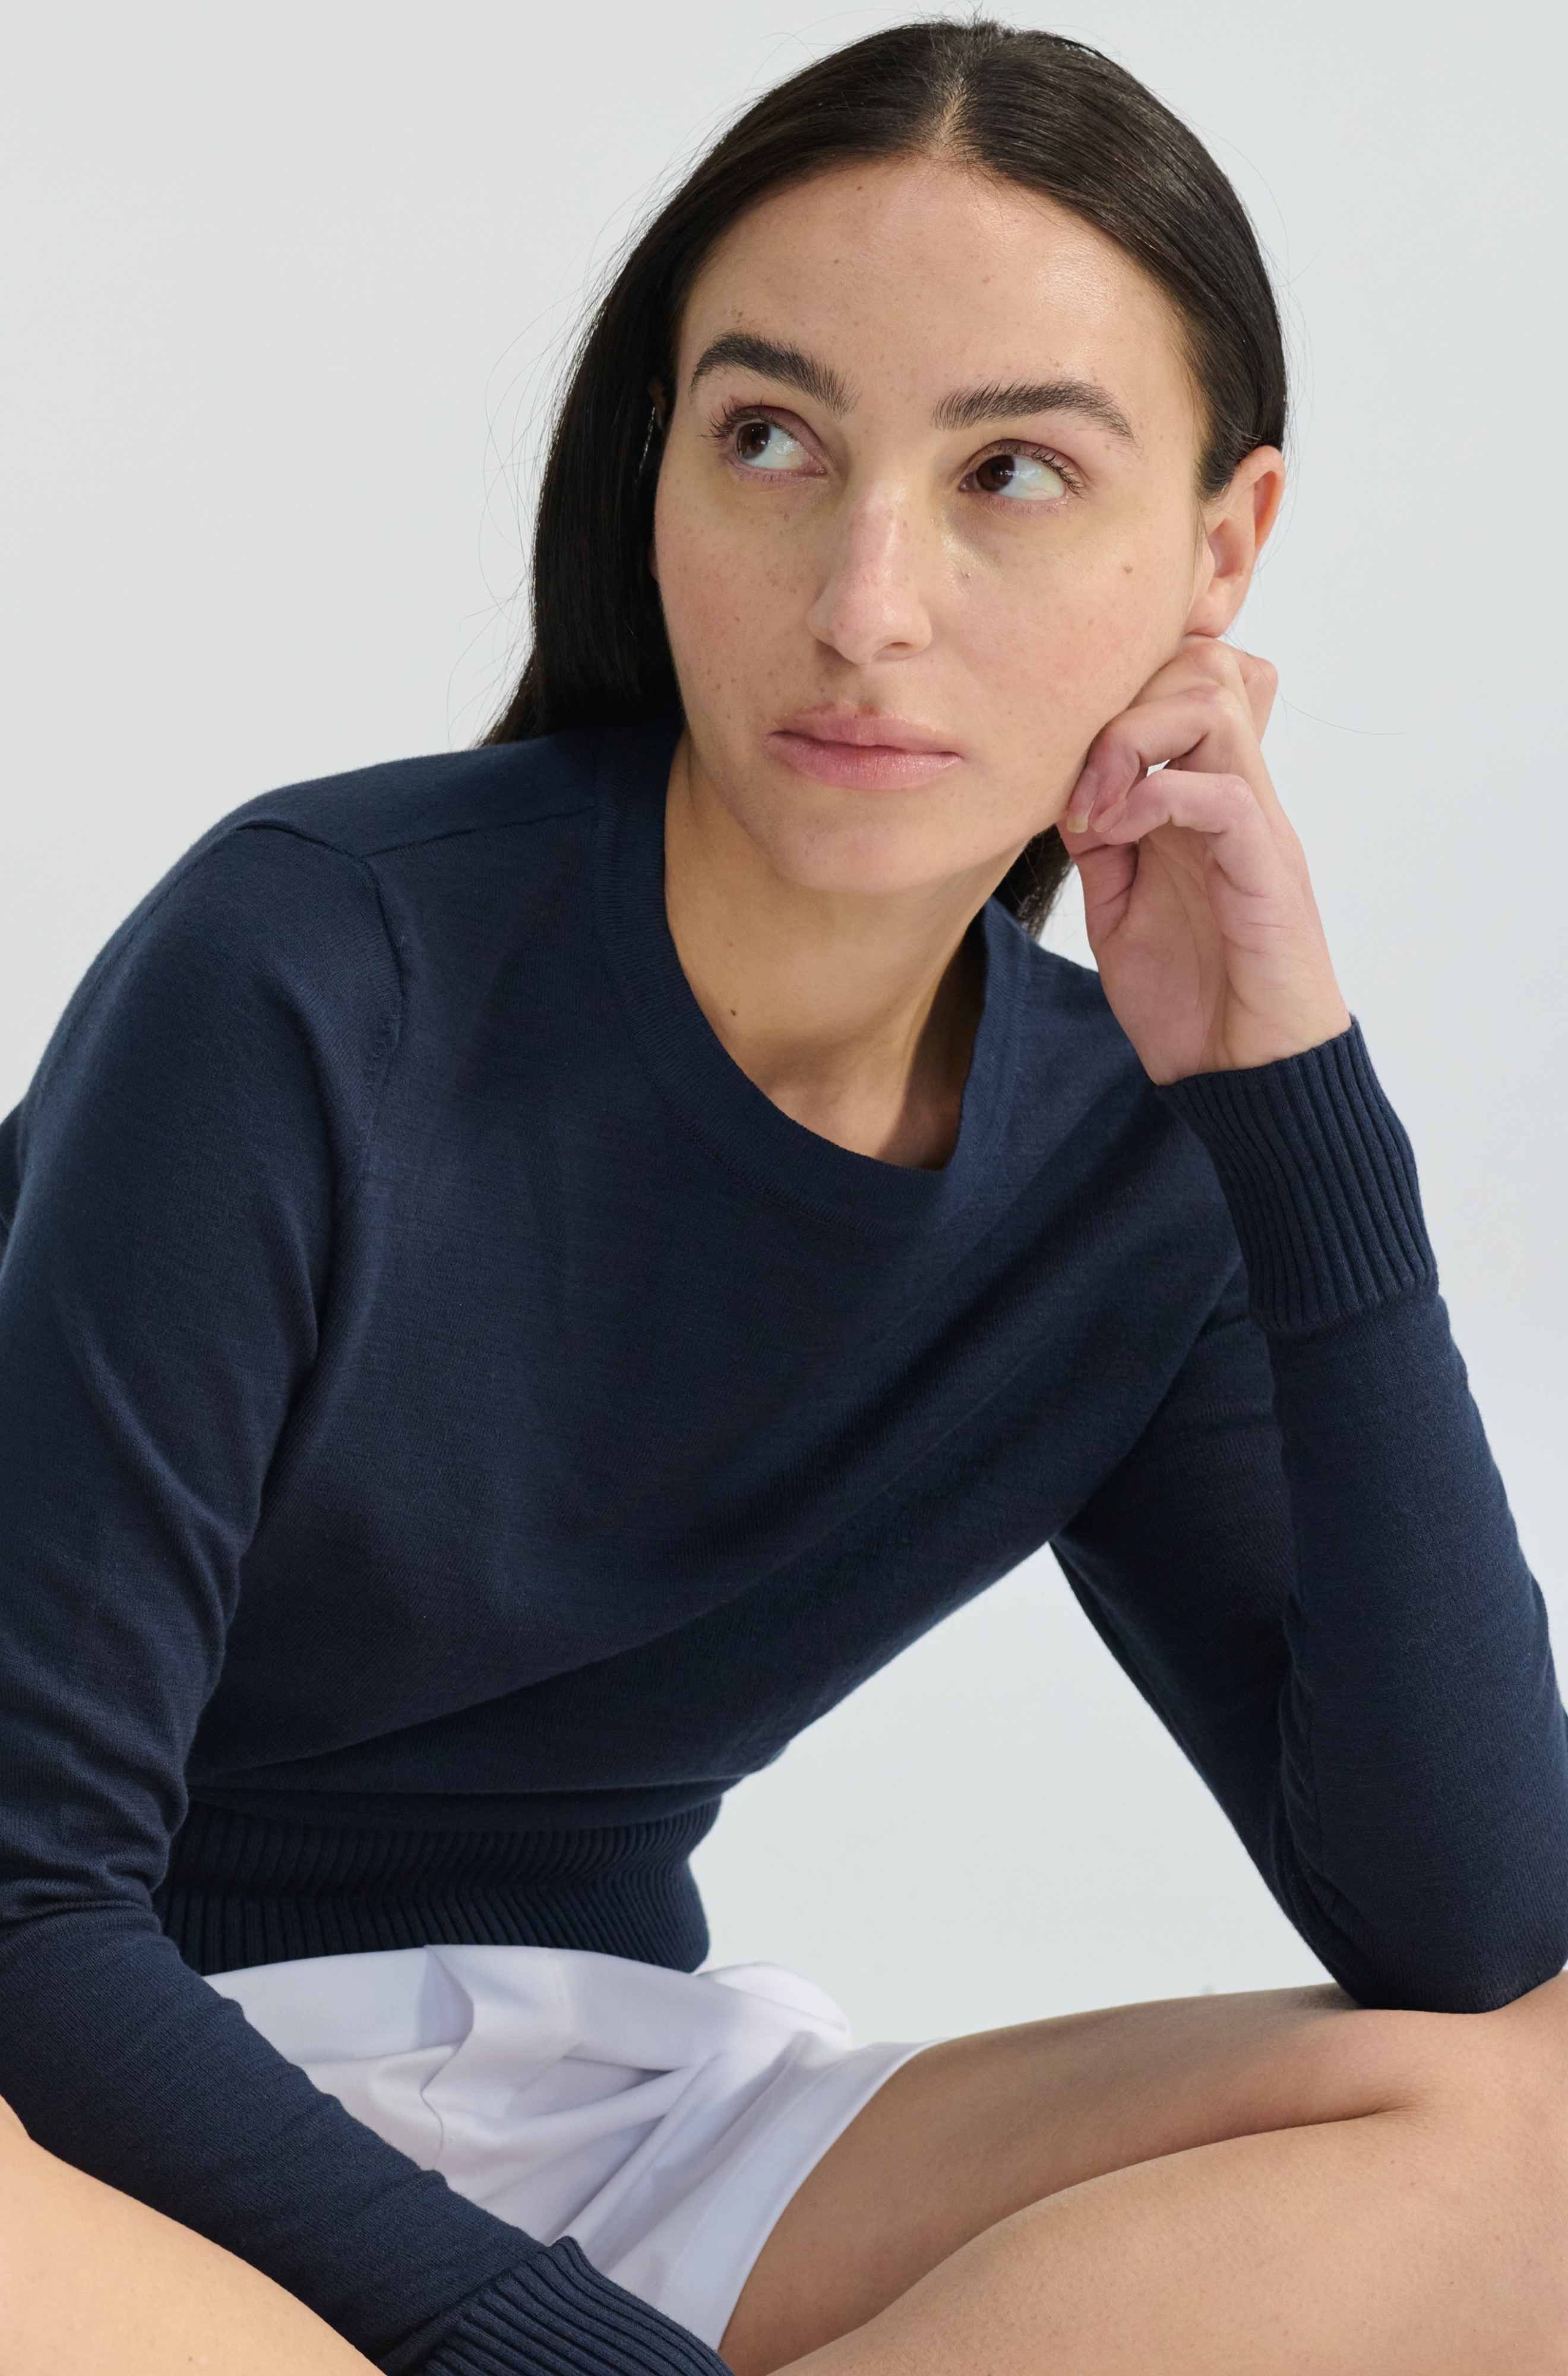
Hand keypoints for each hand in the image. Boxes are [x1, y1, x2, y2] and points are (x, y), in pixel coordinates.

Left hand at [1055, 632, 1351, 1085]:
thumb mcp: (1120, 909)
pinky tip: (1114, 839)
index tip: (1062, 772)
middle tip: (1076, 783)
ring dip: (1132, 739)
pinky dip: (1152, 799)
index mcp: (1203, 800)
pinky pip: (1220, 791)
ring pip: (1216, 703)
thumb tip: (1065, 792)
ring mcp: (1257, 826)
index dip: (1117, 695)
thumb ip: (1103, 845)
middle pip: (1205, 664)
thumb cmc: (1192, 1000)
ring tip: (1094, 809)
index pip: (1182, 680)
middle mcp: (1237, 797)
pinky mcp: (1268, 869)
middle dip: (1122, 699)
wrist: (1245, 1076)